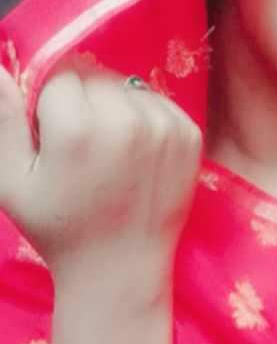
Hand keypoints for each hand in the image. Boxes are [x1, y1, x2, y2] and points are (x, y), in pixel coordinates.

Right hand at [0, 62, 201, 299]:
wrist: (122, 268)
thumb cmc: (60, 229)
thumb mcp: (13, 180)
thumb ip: (3, 119)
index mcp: (77, 128)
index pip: (60, 75)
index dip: (51, 104)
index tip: (54, 138)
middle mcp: (127, 120)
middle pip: (96, 76)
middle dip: (83, 101)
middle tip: (83, 148)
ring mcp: (165, 126)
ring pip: (128, 86)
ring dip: (115, 106)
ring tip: (110, 151)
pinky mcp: (190, 135)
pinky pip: (158, 101)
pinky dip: (145, 116)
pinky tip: (136, 153)